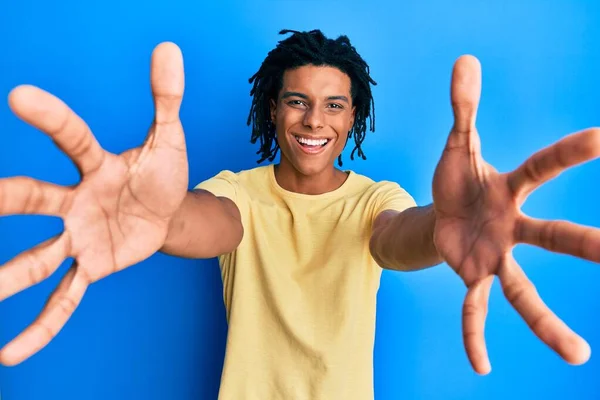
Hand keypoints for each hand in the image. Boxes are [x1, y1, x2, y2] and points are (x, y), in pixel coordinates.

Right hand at [0, 42, 188, 365]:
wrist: (168, 212)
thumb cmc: (162, 173)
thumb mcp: (169, 137)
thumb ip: (166, 96)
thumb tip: (169, 48)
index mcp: (96, 164)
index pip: (72, 137)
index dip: (50, 118)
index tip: (20, 96)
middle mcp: (76, 200)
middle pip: (36, 198)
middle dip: (6, 199)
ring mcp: (79, 236)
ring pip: (38, 256)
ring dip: (7, 276)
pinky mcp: (90, 266)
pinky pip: (64, 298)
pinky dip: (42, 325)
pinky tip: (10, 353)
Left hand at [432, 55, 598, 374]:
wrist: (444, 212)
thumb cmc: (460, 180)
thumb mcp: (458, 143)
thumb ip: (464, 106)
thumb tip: (465, 59)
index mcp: (510, 188)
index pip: (542, 166)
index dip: (570, 151)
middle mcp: (512, 227)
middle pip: (554, 236)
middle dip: (587, 245)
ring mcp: (494, 257)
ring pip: (522, 290)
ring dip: (546, 322)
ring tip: (578, 357)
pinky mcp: (471, 276)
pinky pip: (474, 309)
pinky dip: (475, 335)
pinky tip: (481, 367)